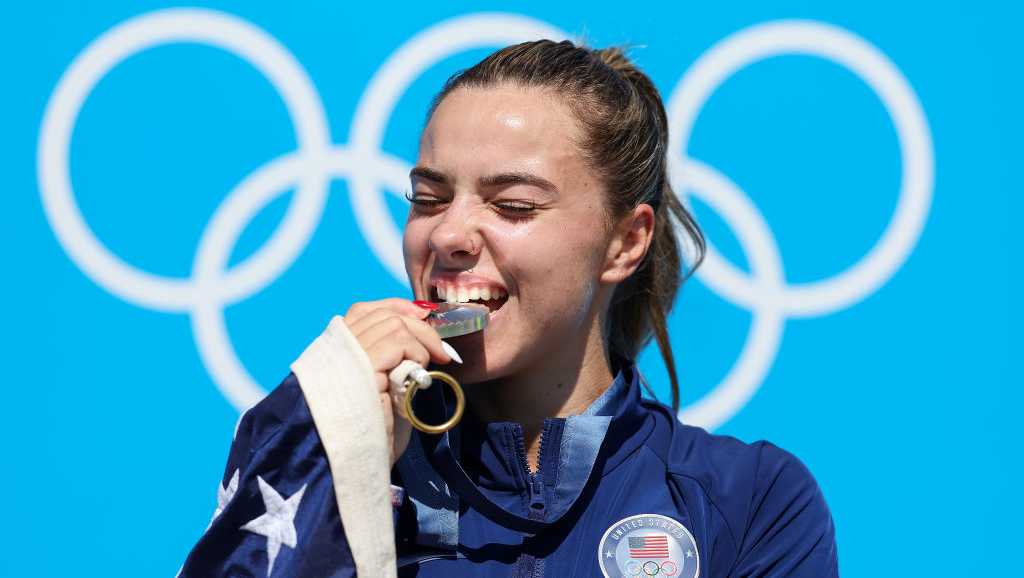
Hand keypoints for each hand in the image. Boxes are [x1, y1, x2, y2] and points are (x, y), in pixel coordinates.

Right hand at [343, 298, 451, 466]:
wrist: (352, 469)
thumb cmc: (369, 438)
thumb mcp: (382, 394)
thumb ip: (391, 366)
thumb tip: (420, 344)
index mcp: (333, 354)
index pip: (363, 311)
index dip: (396, 308)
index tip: (424, 320)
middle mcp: (334, 350)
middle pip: (381, 313)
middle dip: (418, 324)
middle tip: (441, 350)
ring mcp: (346, 357)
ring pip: (393, 323)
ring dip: (421, 340)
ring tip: (430, 364)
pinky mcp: (362, 368)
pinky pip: (398, 340)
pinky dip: (417, 351)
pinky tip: (420, 373)